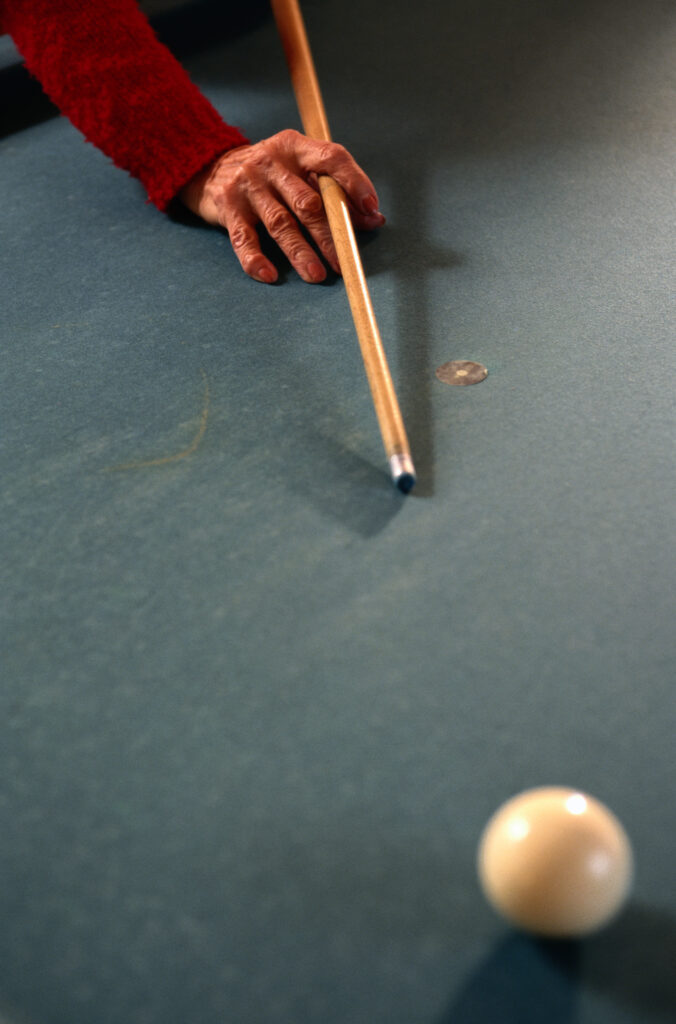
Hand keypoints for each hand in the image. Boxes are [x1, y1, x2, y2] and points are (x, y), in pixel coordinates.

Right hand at [178, 129, 384, 282]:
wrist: (210, 167)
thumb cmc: (270, 174)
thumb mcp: (300, 172)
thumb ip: (335, 193)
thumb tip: (373, 219)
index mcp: (296, 147)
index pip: (331, 157)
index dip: (354, 181)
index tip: (370, 208)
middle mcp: (272, 163)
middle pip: (307, 201)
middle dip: (328, 234)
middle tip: (344, 260)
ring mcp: (248, 185)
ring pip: (280, 223)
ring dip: (300, 252)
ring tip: (316, 275)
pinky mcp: (228, 208)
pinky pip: (244, 239)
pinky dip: (256, 259)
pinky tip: (270, 275)